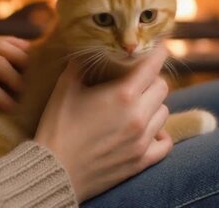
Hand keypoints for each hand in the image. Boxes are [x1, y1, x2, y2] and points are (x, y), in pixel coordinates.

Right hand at [35, 46, 172, 201]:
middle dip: (152, 79)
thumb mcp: (65, 88)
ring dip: (154, 105)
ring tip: (138, 105)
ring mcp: (142, 140)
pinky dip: (160, 134)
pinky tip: (149, 130)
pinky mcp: (141, 160)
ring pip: (164, 112)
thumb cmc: (57, 127)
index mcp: (122, 94)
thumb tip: (85, 49)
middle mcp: (138, 116)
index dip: (158, 53)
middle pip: (161, 87)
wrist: (53, 170)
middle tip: (139, 79)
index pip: (153, 66)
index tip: (159, 47)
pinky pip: (165, 143)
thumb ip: (79, 65)